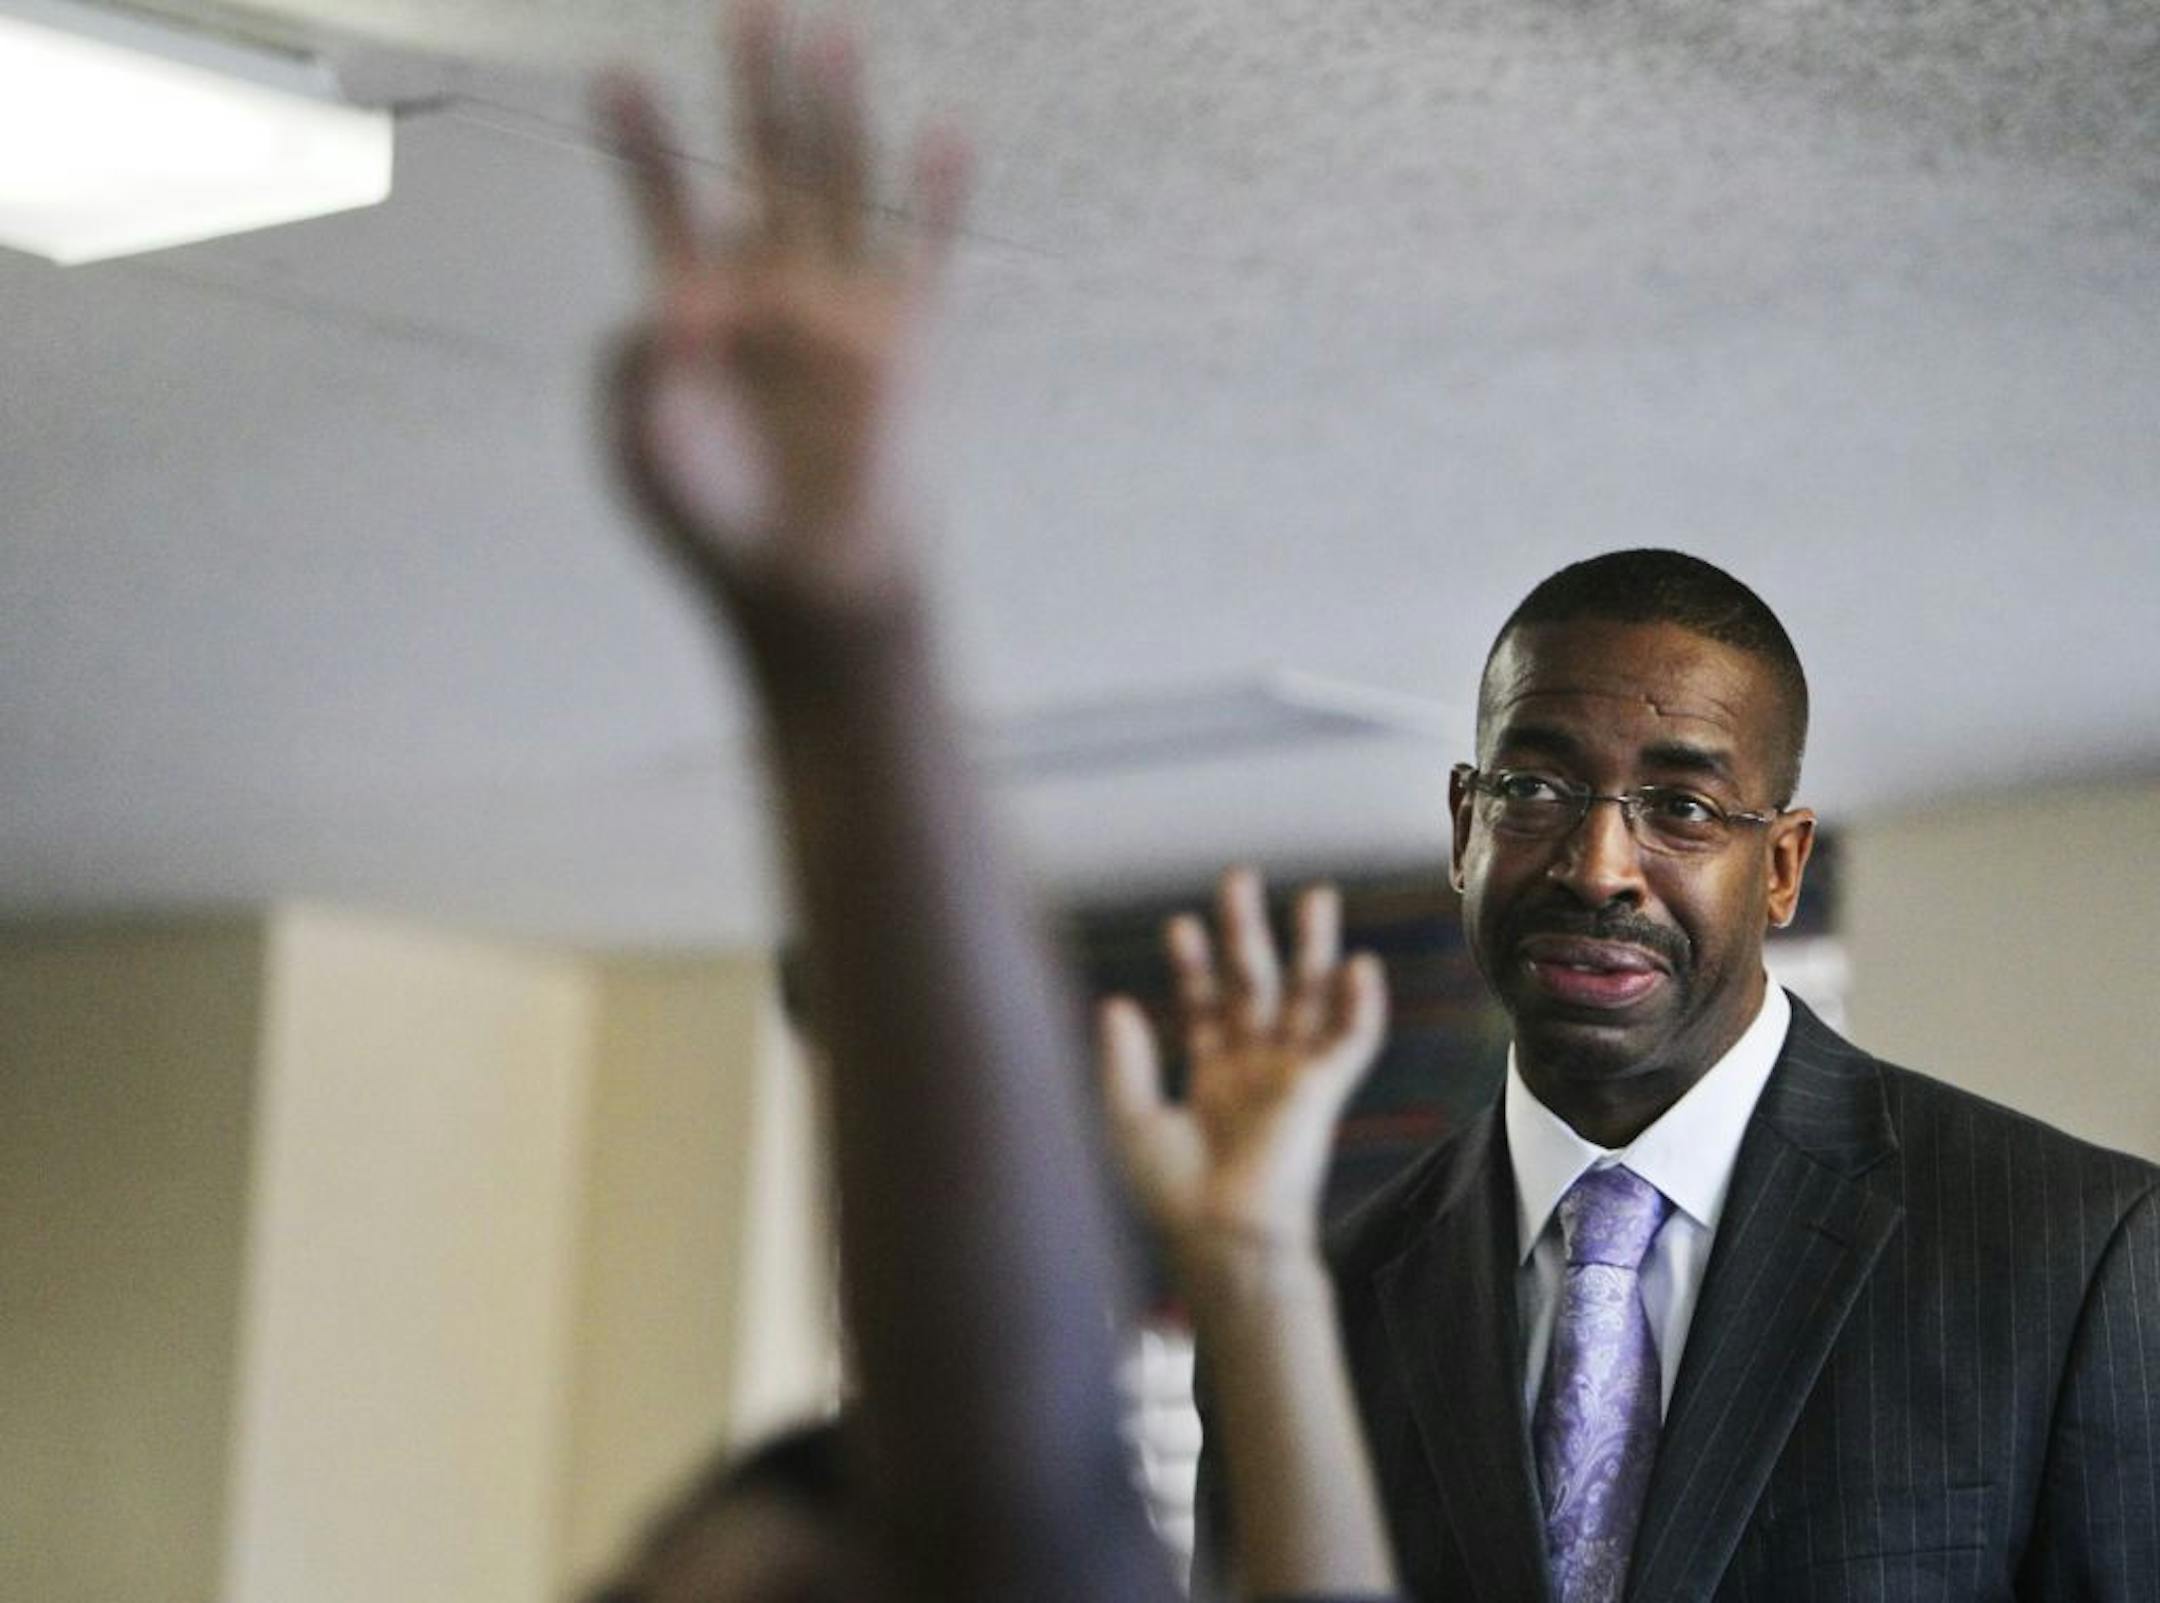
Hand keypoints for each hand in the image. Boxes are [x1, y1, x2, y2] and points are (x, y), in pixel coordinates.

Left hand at [597, 2, 967, 613]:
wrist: (807, 587)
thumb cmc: (716, 522)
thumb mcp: (640, 447)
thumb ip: (633, 372)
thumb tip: (678, 304)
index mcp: (694, 308)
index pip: (665, 206)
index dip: (644, 145)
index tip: (615, 74)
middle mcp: (769, 290)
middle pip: (761, 167)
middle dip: (753, 89)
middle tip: (748, 3)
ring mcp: (837, 308)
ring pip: (837, 187)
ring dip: (834, 114)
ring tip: (829, 31)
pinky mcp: (900, 341)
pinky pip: (920, 253)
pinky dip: (935, 198)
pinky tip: (946, 130)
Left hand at [1099, 868, 1388, 1267]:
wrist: (1220, 1237)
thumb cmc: (1173, 1194)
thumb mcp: (1130, 1120)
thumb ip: (1124, 1061)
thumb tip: (1114, 1002)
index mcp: (1210, 1078)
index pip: (1203, 1004)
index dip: (1191, 964)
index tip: (1178, 924)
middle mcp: (1253, 1070)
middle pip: (1254, 984)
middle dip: (1246, 932)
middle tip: (1239, 878)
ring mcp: (1290, 1078)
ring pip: (1306, 998)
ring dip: (1313, 949)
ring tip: (1316, 897)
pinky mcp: (1322, 1093)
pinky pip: (1350, 1042)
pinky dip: (1361, 1007)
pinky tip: (1361, 965)